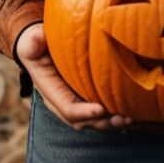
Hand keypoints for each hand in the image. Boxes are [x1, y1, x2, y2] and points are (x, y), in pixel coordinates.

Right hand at [16, 22, 133, 131]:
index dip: (84, 112)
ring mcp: (73, 101)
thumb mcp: (32, 40)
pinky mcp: (84, 97)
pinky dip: (113, 115)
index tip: (102, 109)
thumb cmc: (38, 42)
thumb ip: (33, 41)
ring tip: (130, 119)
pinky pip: (98, 112)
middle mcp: (61, 102)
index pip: (68, 108)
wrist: (40, 46)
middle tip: (124, 118)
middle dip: (103, 122)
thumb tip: (37, 39)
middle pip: (83, 121)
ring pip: (93, 121)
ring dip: (111, 122)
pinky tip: (131, 112)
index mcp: (50, 91)